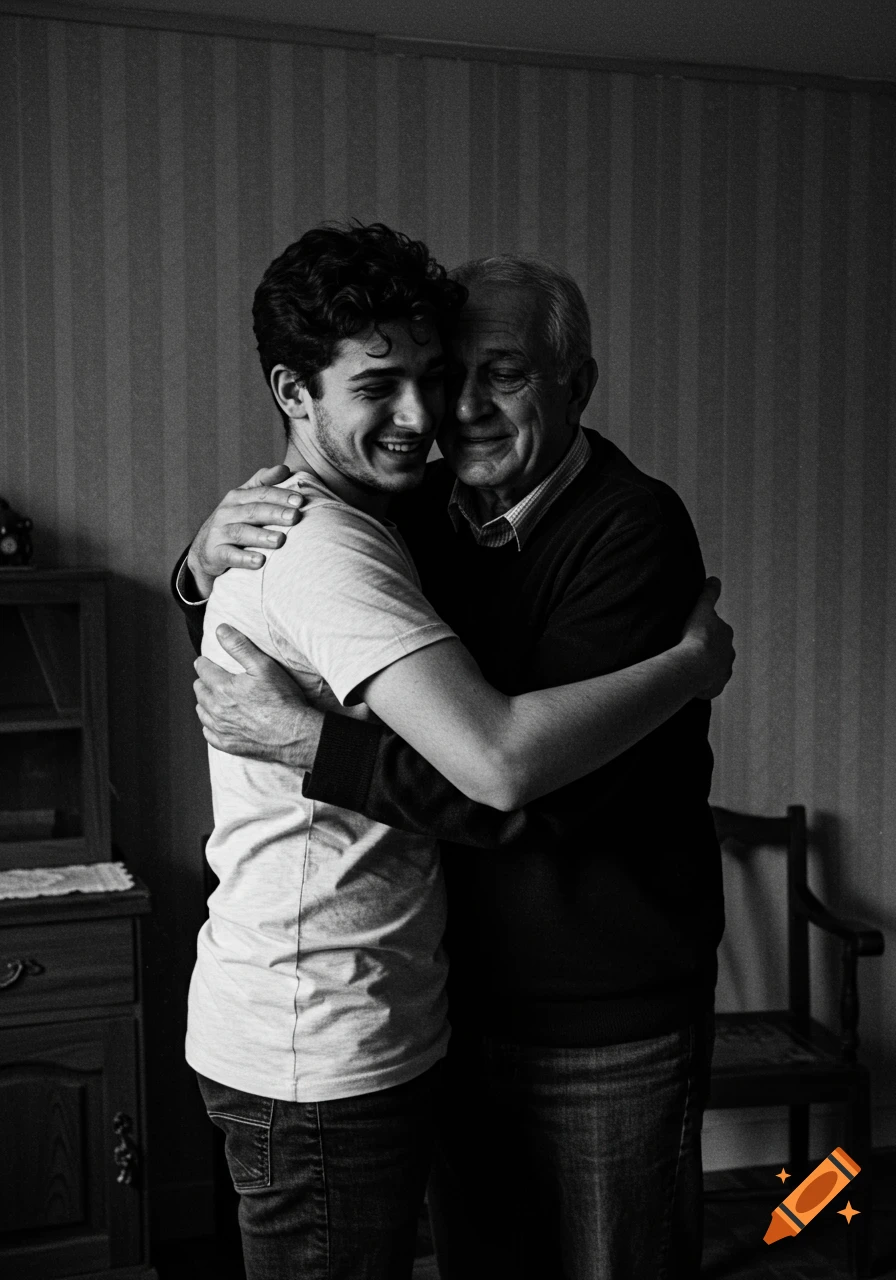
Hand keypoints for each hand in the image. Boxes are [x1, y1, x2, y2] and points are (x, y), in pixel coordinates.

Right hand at [186, 464, 303, 598]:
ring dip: (261, 536)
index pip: (261, 493)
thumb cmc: (235, 520)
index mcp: (237, 497)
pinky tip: (261, 561)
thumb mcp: (245, 500)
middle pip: (253, 511)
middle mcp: (227, 512)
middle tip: (295, 517)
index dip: (280, 496)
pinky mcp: (215, 553)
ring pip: (241, 532)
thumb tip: (284, 469)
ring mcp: (219, 532)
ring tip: (280, 540)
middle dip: (275, 513)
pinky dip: (245, 559)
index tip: (300, 501)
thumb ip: (263, 483)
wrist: (205, 549)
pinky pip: (230, 556)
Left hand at [194, 624, 322, 767]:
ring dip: (205, 703)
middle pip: (199, 691)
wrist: (293, 733)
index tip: (205, 661)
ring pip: (202, 712)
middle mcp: (217, 709)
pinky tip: (217, 722)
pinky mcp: (228, 745)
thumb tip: (220, 630)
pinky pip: (209, 734)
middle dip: (204, 682)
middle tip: (211, 678)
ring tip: (213, 697)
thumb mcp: (263, 665)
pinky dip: (210, 726)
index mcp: (222, 687)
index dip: (204, 663)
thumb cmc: (282, 699)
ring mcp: (221, 729)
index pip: (203, 670)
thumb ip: (239, 646)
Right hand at [680, 577, 735, 699]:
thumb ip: (708, 594)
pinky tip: (689, 683)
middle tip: (687, 651)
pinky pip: (709, 685)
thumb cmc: (696, 636)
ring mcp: (724, 671)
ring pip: (714, 668)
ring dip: (705, 668)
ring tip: (687, 668)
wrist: (694, 665)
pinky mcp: (717, 686)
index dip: (704, 631)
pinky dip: (702, 684)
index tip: (692, 634)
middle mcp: (729, 653)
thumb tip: (715, 579)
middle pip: (717, 650)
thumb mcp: (701, 609)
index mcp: (725, 634)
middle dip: (706, 650)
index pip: (716, 630)